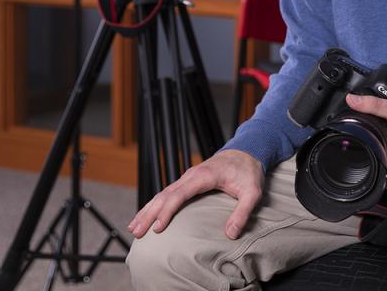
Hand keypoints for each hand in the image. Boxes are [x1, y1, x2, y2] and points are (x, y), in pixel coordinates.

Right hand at [127, 149, 263, 239]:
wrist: (247, 152)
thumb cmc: (249, 172)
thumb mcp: (252, 192)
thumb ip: (243, 213)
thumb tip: (231, 235)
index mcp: (204, 176)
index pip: (179, 195)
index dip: (167, 211)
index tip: (158, 228)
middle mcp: (191, 175)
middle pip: (165, 195)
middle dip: (149, 214)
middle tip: (136, 232)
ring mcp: (188, 177)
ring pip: (162, 194)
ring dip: (147, 210)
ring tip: (133, 227)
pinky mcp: (188, 182)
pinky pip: (167, 193)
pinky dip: (154, 204)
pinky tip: (146, 216)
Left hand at [344, 93, 386, 191]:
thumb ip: (373, 105)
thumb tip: (352, 100)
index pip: (367, 170)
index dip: (359, 158)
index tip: (357, 149)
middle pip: (373, 175)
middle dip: (369, 159)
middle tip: (374, 144)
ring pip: (383, 177)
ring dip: (380, 164)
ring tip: (383, 149)